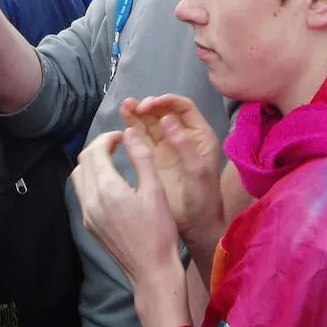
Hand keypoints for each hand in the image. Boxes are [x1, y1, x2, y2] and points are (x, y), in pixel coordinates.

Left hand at [72, 129, 181, 288]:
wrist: (151, 271)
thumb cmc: (159, 230)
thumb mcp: (156, 190)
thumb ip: (141, 157)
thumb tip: (129, 133)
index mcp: (107, 189)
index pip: (95, 151)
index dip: (107, 138)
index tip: (122, 136)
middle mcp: (90, 200)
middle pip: (83, 161)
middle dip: (98, 146)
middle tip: (118, 144)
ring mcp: (86, 214)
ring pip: (78, 176)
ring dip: (92, 162)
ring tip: (112, 159)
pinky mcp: (88, 224)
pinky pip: (82, 192)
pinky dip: (91, 178)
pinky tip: (109, 180)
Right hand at [121, 95, 223, 243]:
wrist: (194, 225)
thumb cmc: (202, 197)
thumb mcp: (197, 170)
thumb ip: (184, 144)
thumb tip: (166, 118)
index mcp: (199, 135)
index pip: (184, 107)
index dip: (168, 101)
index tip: (152, 102)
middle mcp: (182, 136)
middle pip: (164, 112)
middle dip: (149, 105)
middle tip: (135, 105)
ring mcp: (167, 146)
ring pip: (151, 122)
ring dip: (138, 113)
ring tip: (124, 106)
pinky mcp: (154, 157)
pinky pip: (143, 138)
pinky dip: (133, 128)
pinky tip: (124, 123)